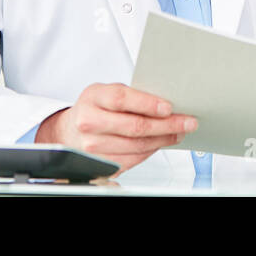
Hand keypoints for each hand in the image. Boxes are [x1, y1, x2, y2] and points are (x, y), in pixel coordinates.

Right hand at [34, 82, 197, 175]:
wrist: (68, 131)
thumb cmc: (94, 108)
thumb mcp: (106, 92)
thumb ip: (131, 95)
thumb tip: (166, 104)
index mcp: (93, 97)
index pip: (122, 99)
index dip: (148, 104)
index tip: (169, 107)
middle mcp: (89, 122)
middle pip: (134, 126)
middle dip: (167, 125)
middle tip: (187, 122)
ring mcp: (92, 146)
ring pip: (136, 145)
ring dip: (163, 140)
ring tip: (179, 132)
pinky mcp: (99, 164)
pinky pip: (132, 159)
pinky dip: (151, 151)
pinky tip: (161, 143)